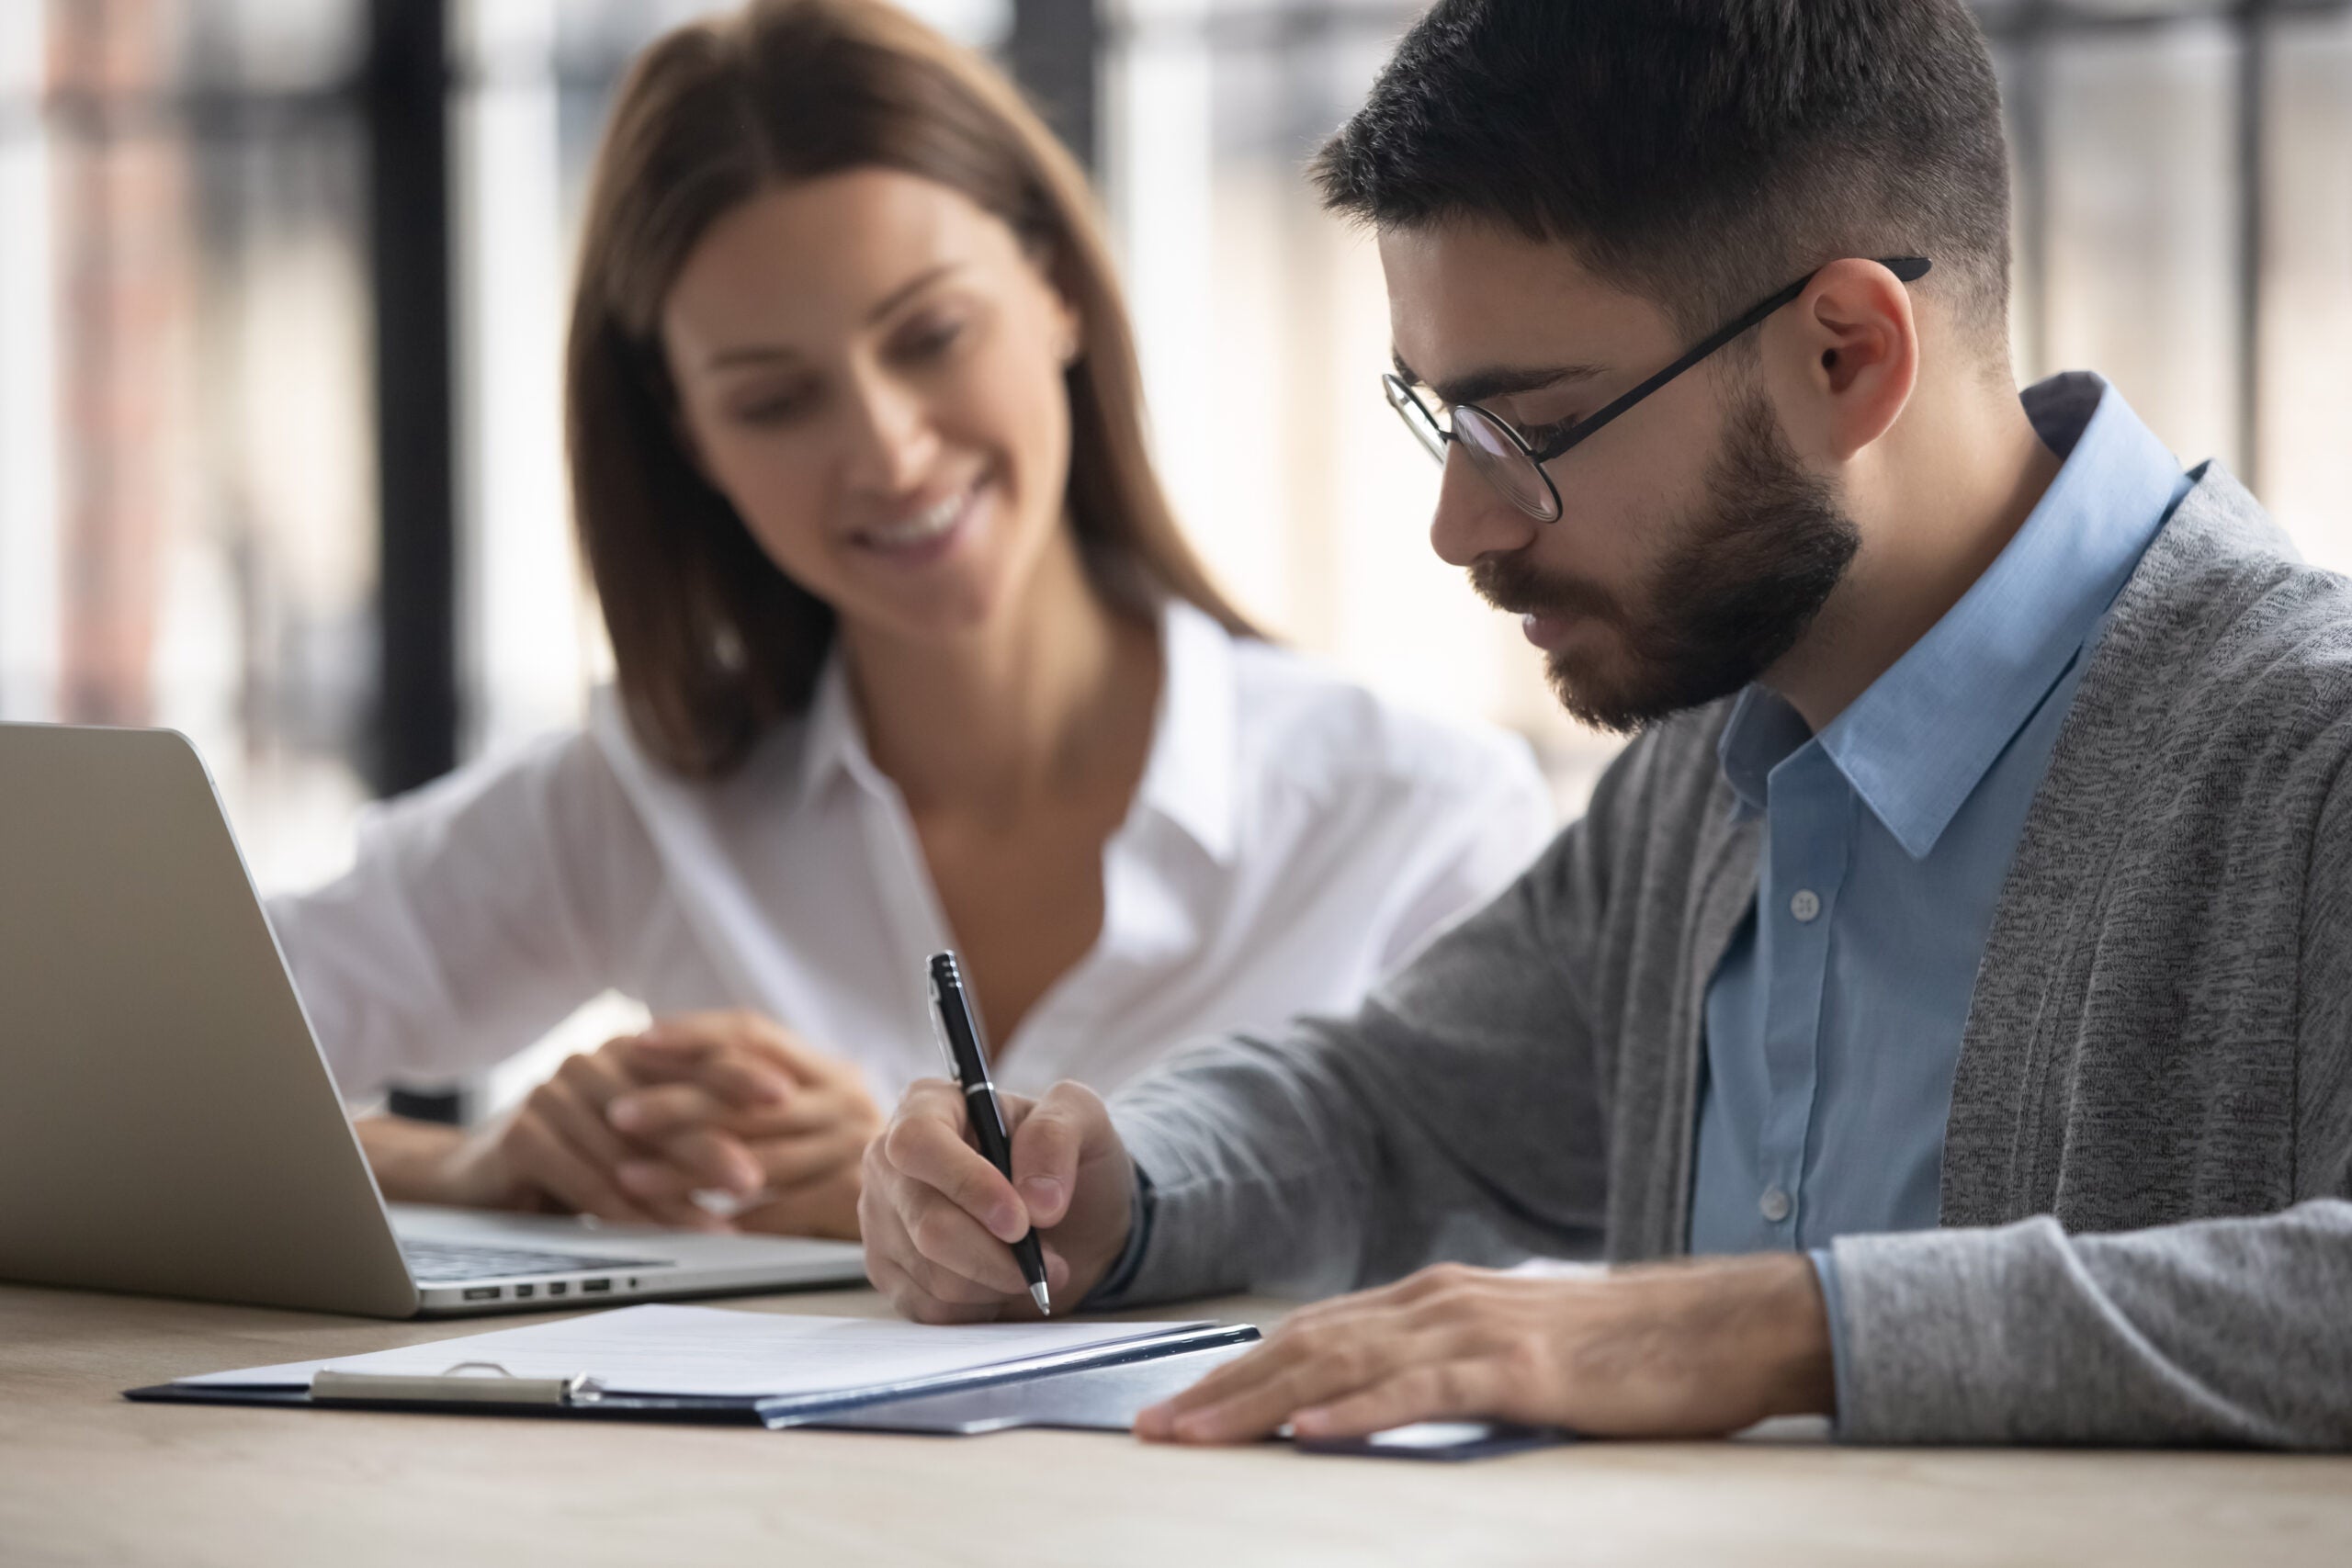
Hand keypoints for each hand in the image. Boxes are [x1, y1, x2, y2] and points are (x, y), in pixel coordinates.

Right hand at [360, 1037, 747, 1228]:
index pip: (691, 1056)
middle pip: (664, 1105)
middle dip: (714, 1145)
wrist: (476, 1175)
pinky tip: (663, 1236)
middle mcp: (591, 1061)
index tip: (789, 1095)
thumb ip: (686, 1124)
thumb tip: (774, 1142)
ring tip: (719, 1227)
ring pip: (629, 1153)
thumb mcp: (636, 1134)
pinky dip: (630, 1214)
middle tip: (757, 1179)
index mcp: (628, 1050)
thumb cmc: (577, 1155)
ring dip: (675, 1195)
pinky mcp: (522, 1136)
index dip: (740, 1074)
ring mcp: (553, 1094)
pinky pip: (588, 1181)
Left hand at [601, 1012, 885, 1240]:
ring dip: (684, 1171)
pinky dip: (731, 1220)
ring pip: (753, 1159)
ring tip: (630, 1177)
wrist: (941, 1189)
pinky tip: (688, 1225)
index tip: (638, 1041)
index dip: (694, 1035)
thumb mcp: (820, 1104)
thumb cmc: (851, 1150)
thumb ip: (763, 1088)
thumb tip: (665, 1061)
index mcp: (827, 1068)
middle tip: (618, 1113)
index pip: (754, 1035)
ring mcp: (851, 1149)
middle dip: (674, 1105)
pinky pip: (778, 1213)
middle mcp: (843, 1100)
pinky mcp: (852, 1200)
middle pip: (746, 1098)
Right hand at [861, 1077, 1136, 1322]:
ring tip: (1032, 1264)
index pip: (918, 1143)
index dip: (966, 1184)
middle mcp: (890, 1162)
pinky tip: (1001, 1283)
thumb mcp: (1083, 1119)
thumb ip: (1057, 1135)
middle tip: (1050, 1259)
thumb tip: (1034, 1198)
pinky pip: (931, 1309)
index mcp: (928, 1105)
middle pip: (927, 1223)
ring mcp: (882, 1220)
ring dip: (998, 1281)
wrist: (1071, 1220)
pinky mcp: (888, 1273)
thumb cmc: (1067, 1159)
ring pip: (933, 1274)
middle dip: (998, 1254)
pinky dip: (981, 1306)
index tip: (1020, 1221)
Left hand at [1134, 1254, 1835, 1443]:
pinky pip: (1421, 1389)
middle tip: (1150, 1430)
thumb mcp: (1510, 1351)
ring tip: (1195, 1433)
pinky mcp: (1519, 1368)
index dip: (1233, 1371)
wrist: (1720, 1328)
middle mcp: (1438, 1300)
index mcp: (1431, 1298)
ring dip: (1258, 1400)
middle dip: (1219, 1388)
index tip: (1173, 1409)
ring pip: (1341, 1361)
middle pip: (1303, 1343)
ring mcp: (1476, 1328)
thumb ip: (1440, 1364)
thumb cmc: (1621, 1352)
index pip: (1308, 1332)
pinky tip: (1308, 1429)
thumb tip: (1369, 1397)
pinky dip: (1356, 1408)